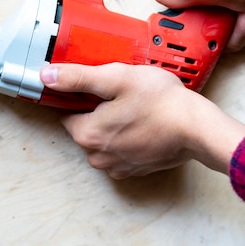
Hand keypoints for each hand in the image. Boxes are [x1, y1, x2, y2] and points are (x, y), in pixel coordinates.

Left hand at [40, 63, 244, 178]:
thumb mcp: (116, 78)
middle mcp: (98, 156)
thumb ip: (78, 77)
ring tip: (135, 107)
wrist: (198, 129)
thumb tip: (47, 76)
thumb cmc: (161, 102)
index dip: (80, 96)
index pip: (66, 112)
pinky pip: (121, 149)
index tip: (97, 86)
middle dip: (98, 110)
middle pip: (84, 126)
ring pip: (103, 138)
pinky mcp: (136, 169)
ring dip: (113, 123)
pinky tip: (143, 122)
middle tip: (121, 93)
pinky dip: (128, 137)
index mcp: (87, 134)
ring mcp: (117, 166)